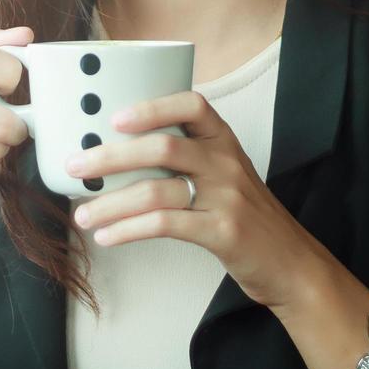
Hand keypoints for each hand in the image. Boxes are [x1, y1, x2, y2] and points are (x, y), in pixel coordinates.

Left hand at [64, 90, 324, 310]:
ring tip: (82, 215)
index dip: (153, 107)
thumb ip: (187, 158)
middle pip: (163, 148)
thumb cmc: (247, 216)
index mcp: (224, 142)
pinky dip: (129, 230)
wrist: (292, 263)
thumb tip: (119, 153)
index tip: (115, 117)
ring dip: (111, 203)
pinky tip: (107, 237)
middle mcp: (226, 163)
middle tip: (76, 166)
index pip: (193, 105)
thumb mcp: (225, 175)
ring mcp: (226, 198)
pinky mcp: (223, 232)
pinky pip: (165, 225)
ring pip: (157, 190)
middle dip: (111, 156)